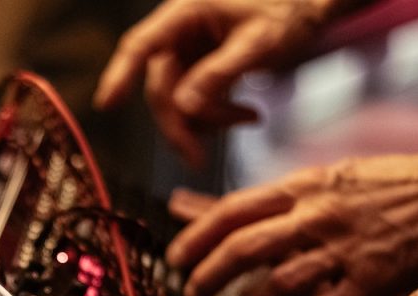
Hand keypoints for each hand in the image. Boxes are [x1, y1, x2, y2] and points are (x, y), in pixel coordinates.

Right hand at [93, 0, 332, 167]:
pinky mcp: (200, 69)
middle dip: (181, 125)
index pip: (140, 45)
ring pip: (178, 102)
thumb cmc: (288, 10)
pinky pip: (195, 103)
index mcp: (186, 13)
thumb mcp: (259, 42)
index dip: (119, 75)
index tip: (106, 105)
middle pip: (160, 88)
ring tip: (249, 119)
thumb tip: (183, 106)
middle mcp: (179, 33)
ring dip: (206, 122)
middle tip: (199, 159)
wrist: (311, 7)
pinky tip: (248, 116)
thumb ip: (219, 74)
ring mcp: (189, 53)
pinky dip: (216, 117)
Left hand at [167, 137, 417, 295]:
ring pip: (278, 283)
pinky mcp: (372, 279)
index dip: (195, 237)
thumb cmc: (385, 188)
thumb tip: (182, 202)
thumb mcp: (322, 180)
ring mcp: (346, 248)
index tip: (174, 259)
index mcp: (305, 186)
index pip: (233, 209)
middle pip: (245, 248)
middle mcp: (319, 214)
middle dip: (208, 277)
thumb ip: (258, 202)